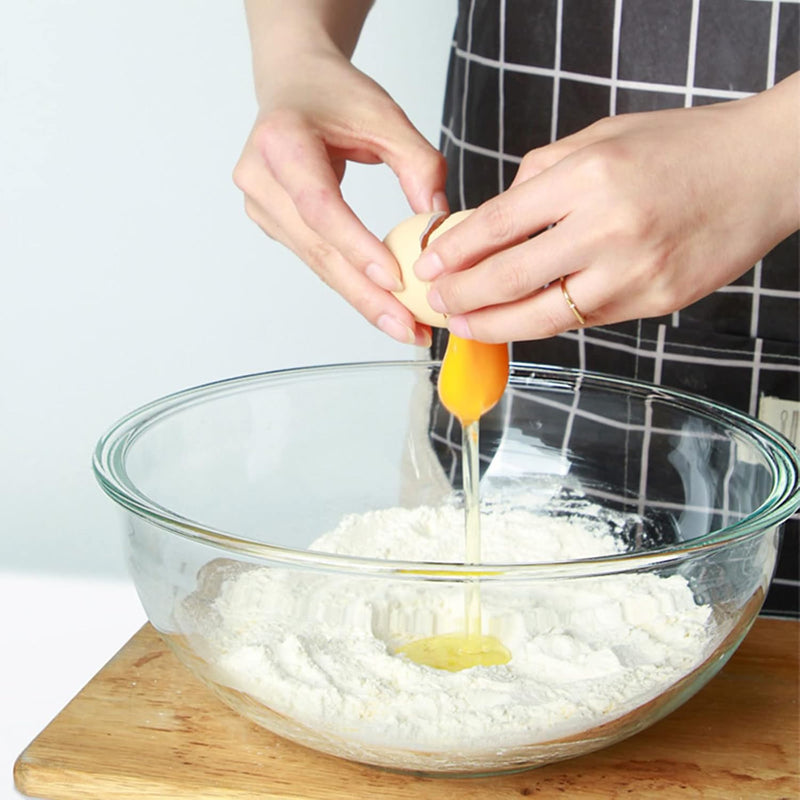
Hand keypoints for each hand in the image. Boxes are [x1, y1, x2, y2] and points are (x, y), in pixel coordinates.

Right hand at [233, 43, 446, 345]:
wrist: (293, 83)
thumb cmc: (335, 94)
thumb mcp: (385, 115)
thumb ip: (419, 163)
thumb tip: (437, 223)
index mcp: (282, 140)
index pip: (320, 206)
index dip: (357, 246)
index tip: (396, 280)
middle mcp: (260, 177)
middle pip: (317, 249)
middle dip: (367, 295)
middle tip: (409, 328)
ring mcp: (261, 206)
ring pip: (317, 264)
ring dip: (363, 298)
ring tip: (406, 327)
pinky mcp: (273, 224)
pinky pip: (317, 260)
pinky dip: (352, 283)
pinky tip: (383, 305)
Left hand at [415, 74, 798, 342]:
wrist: (763, 171)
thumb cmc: (683, 148)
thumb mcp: (602, 137)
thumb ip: (542, 175)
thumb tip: (495, 216)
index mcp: (590, 176)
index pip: (498, 224)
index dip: (454, 251)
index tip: (429, 264)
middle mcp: (609, 228)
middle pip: (510, 277)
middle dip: (462, 296)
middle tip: (438, 302)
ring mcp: (633, 273)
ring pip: (543, 315)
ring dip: (494, 325)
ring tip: (466, 325)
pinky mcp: (654, 303)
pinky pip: (584, 320)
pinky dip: (545, 322)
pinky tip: (521, 319)